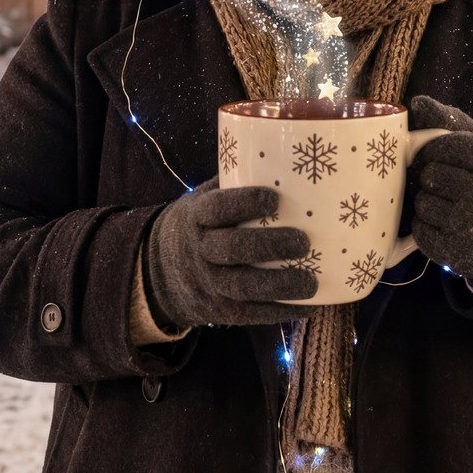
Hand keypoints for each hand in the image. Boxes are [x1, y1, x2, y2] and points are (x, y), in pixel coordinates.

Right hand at [142, 180, 316, 329]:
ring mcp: (208, 283)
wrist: (162, 270)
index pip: (216, 209)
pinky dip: (280, 311)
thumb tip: (286, 159)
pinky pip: (249, 314)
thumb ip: (233, 185)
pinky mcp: (219, 311)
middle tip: (303, 241)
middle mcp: (200, 250)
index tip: (274, 198)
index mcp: (197, 217)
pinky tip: (309, 307)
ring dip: (279, 285)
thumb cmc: (201, 226)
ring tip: (311, 282)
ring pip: (241, 286)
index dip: (243, 203)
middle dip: (269, 246)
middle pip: (231, 249)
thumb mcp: (204, 200)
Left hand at [406, 97, 472, 283]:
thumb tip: (418, 102)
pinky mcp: (459, 252)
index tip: (444, 159)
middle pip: (430, 175)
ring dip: (428, 204)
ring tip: (452, 208)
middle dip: (433, 179)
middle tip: (452, 188)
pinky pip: (420, 231)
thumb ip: (453, 124)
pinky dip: (426, 229)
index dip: (435, 151)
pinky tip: (447, 228)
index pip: (443, 145)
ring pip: (422, 203)